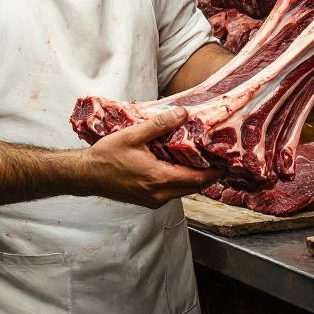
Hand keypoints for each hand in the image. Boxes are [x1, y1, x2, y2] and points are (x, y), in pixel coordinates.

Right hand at [83, 107, 221, 207]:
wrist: (87, 175)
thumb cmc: (107, 156)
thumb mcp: (133, 135)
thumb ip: (160, 125)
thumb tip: (183, 114)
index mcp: (158, 179)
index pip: (197, 179)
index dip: (214, 171)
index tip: (226, 161)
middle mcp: (159, 194)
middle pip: (193, 187)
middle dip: (208, 174)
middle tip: (218, 158)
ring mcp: (153, 199)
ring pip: (183, 191)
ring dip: (194, 178)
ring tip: (202, 159)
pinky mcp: (148, 200)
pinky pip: (171, 192)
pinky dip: (180, 181)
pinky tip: (179, 166)